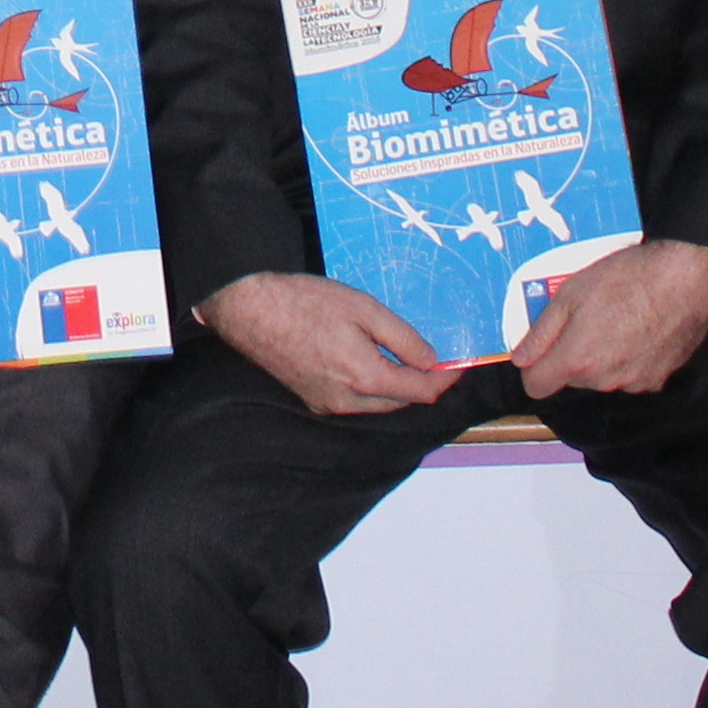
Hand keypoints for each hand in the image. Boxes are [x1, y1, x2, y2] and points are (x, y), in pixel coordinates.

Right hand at [198, 269, 457, 414]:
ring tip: (401, 358)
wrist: (249, 309)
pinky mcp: (313, 401)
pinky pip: (354, 402)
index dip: (445, 379)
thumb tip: (432, 362)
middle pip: (401, 403)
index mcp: (365, 378)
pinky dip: (370, 388)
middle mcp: (348, 402)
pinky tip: (367, 362)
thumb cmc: (306, 302)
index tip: (458, 364)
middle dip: (421, 384)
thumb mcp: (364, 308)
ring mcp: (327, 405)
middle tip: (432, 358)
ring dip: (395, 388)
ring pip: (377, 405)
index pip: (421, 392)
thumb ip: (403, 339)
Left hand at [508, 236, 707, 398]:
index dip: (533, 367)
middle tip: (585, 318)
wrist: (686, 279)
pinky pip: (630, 375)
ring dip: (601, 357)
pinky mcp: (659, 379)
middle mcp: (604, 380)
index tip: (539, 348)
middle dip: (571, 354)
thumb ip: (540, 333)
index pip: (537, 387)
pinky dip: (628, 359)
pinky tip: (639, 329)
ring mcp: (634, 383)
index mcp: (577, 360)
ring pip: (602, 377)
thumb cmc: (625, 279)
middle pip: (572, 378)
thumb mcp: (569, 294)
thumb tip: (520, 358)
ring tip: (615, 319)